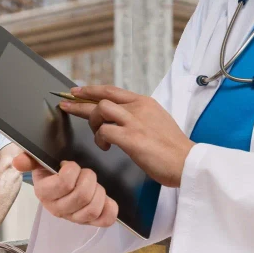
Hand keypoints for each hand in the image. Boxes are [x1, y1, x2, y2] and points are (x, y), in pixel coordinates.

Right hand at [13, 156, 117, 226]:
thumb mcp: (38, 160)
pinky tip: (106, 199)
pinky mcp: (89, 222)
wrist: (57, 181)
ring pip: (93, 209)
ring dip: (98, 191)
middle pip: (82, 196)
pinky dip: (109, 208)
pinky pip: (104, 220)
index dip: (72, 169)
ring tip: (93, 184)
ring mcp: (74, 218)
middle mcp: (57, 209)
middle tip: (84, 173)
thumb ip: (29, 159)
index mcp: (44, 193)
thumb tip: (18, 161)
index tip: (69, 165)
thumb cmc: (50, 170)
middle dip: (88, 178)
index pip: (65, 183)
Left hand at [59, 85, 193, 186]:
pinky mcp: (131, 138)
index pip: (112, 91)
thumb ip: (139, 117)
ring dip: (92, 122)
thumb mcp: (157, 122)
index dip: (92, 90)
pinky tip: (106, 147)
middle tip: (66, 104)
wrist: (187, 162)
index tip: (77, 91)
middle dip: (80, 102)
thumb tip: (120, 119)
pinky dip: (100, 140)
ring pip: (100, 110)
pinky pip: (104, 132)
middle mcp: (138, 108)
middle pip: (101, 98)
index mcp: (144, 102)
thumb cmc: (173, 148)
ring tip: (98, 136)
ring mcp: (134, 122)